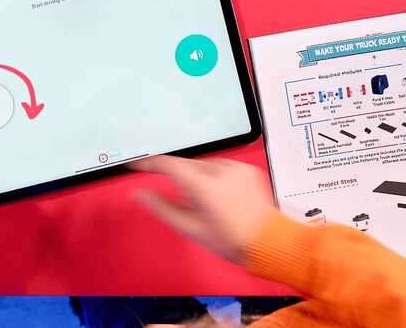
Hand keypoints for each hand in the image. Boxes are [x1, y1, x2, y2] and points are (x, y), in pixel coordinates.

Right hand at [130, 155, 273, 262]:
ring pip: (203, 166)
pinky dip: (216, 177)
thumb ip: (161, 208)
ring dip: (199, 178)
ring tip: (212, 203)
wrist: (268, 242)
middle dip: (181, 179)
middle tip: (190, 202)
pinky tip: (224, 196)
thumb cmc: (231, 240)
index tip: (137, 164)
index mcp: (202, 185)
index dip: (148, 163)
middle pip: (186, 165)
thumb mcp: (191, 229)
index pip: (167, 164)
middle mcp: (218, 171)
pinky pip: (221, 167)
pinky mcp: (245, 168)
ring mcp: (234, 167)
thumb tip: (140, 194)